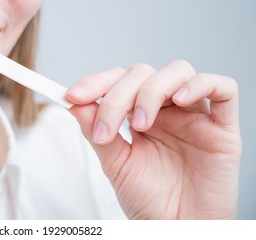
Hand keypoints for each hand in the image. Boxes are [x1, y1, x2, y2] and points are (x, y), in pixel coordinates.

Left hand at [66, 60, 241, 218]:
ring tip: (140, 124)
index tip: (72, 96)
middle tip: (106, 130)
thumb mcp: (115, 164)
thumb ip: (97, 131)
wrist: (175, 229)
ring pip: (178, 71)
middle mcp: (167, 110)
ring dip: (152, 91)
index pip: (119, 81)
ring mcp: (195, 115)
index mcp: (140, 115)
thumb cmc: (148, 200)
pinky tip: (180, 100)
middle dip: (118, 96)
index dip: (96, 82)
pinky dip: (200, 84)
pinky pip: (223, 88)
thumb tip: (75, 103)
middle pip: (143, 74)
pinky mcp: (222, 128)